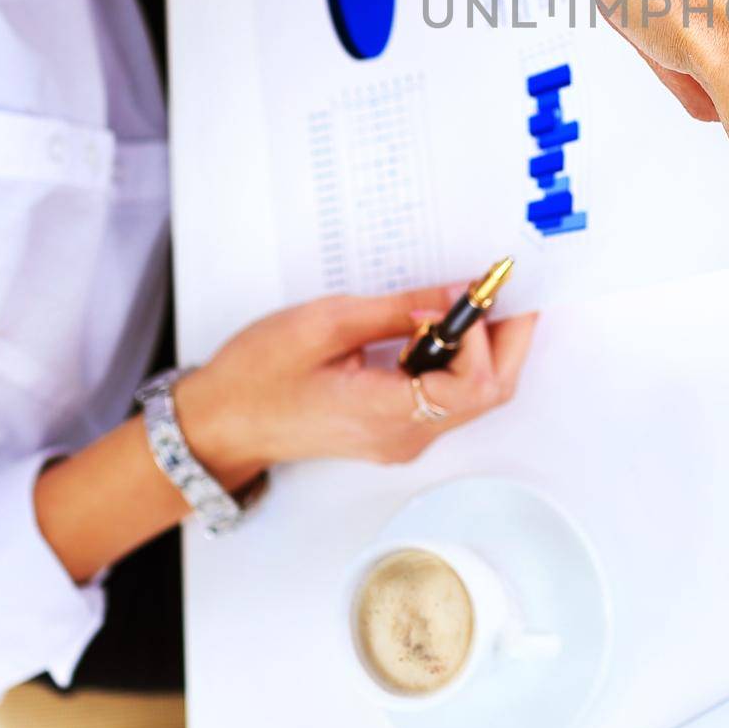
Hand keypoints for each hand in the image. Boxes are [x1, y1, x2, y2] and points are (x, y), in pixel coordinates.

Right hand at [176, 287, 537, 484]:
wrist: (220, 424)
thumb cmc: (257, 374)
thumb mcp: (326, 323)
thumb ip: (397, 309)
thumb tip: (454, 295)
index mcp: (387, 413)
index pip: (475, 385)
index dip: (487, 335)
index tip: (478, 291)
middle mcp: (404, 435)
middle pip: (488, 394)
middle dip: (507, 339)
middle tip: (501, 289)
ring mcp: (401, 438)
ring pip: (473, 398)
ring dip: (485, 348)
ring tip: (471, 300)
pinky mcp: (394, 430)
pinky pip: (447, 398)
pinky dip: (459, 360)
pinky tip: (443, 325)